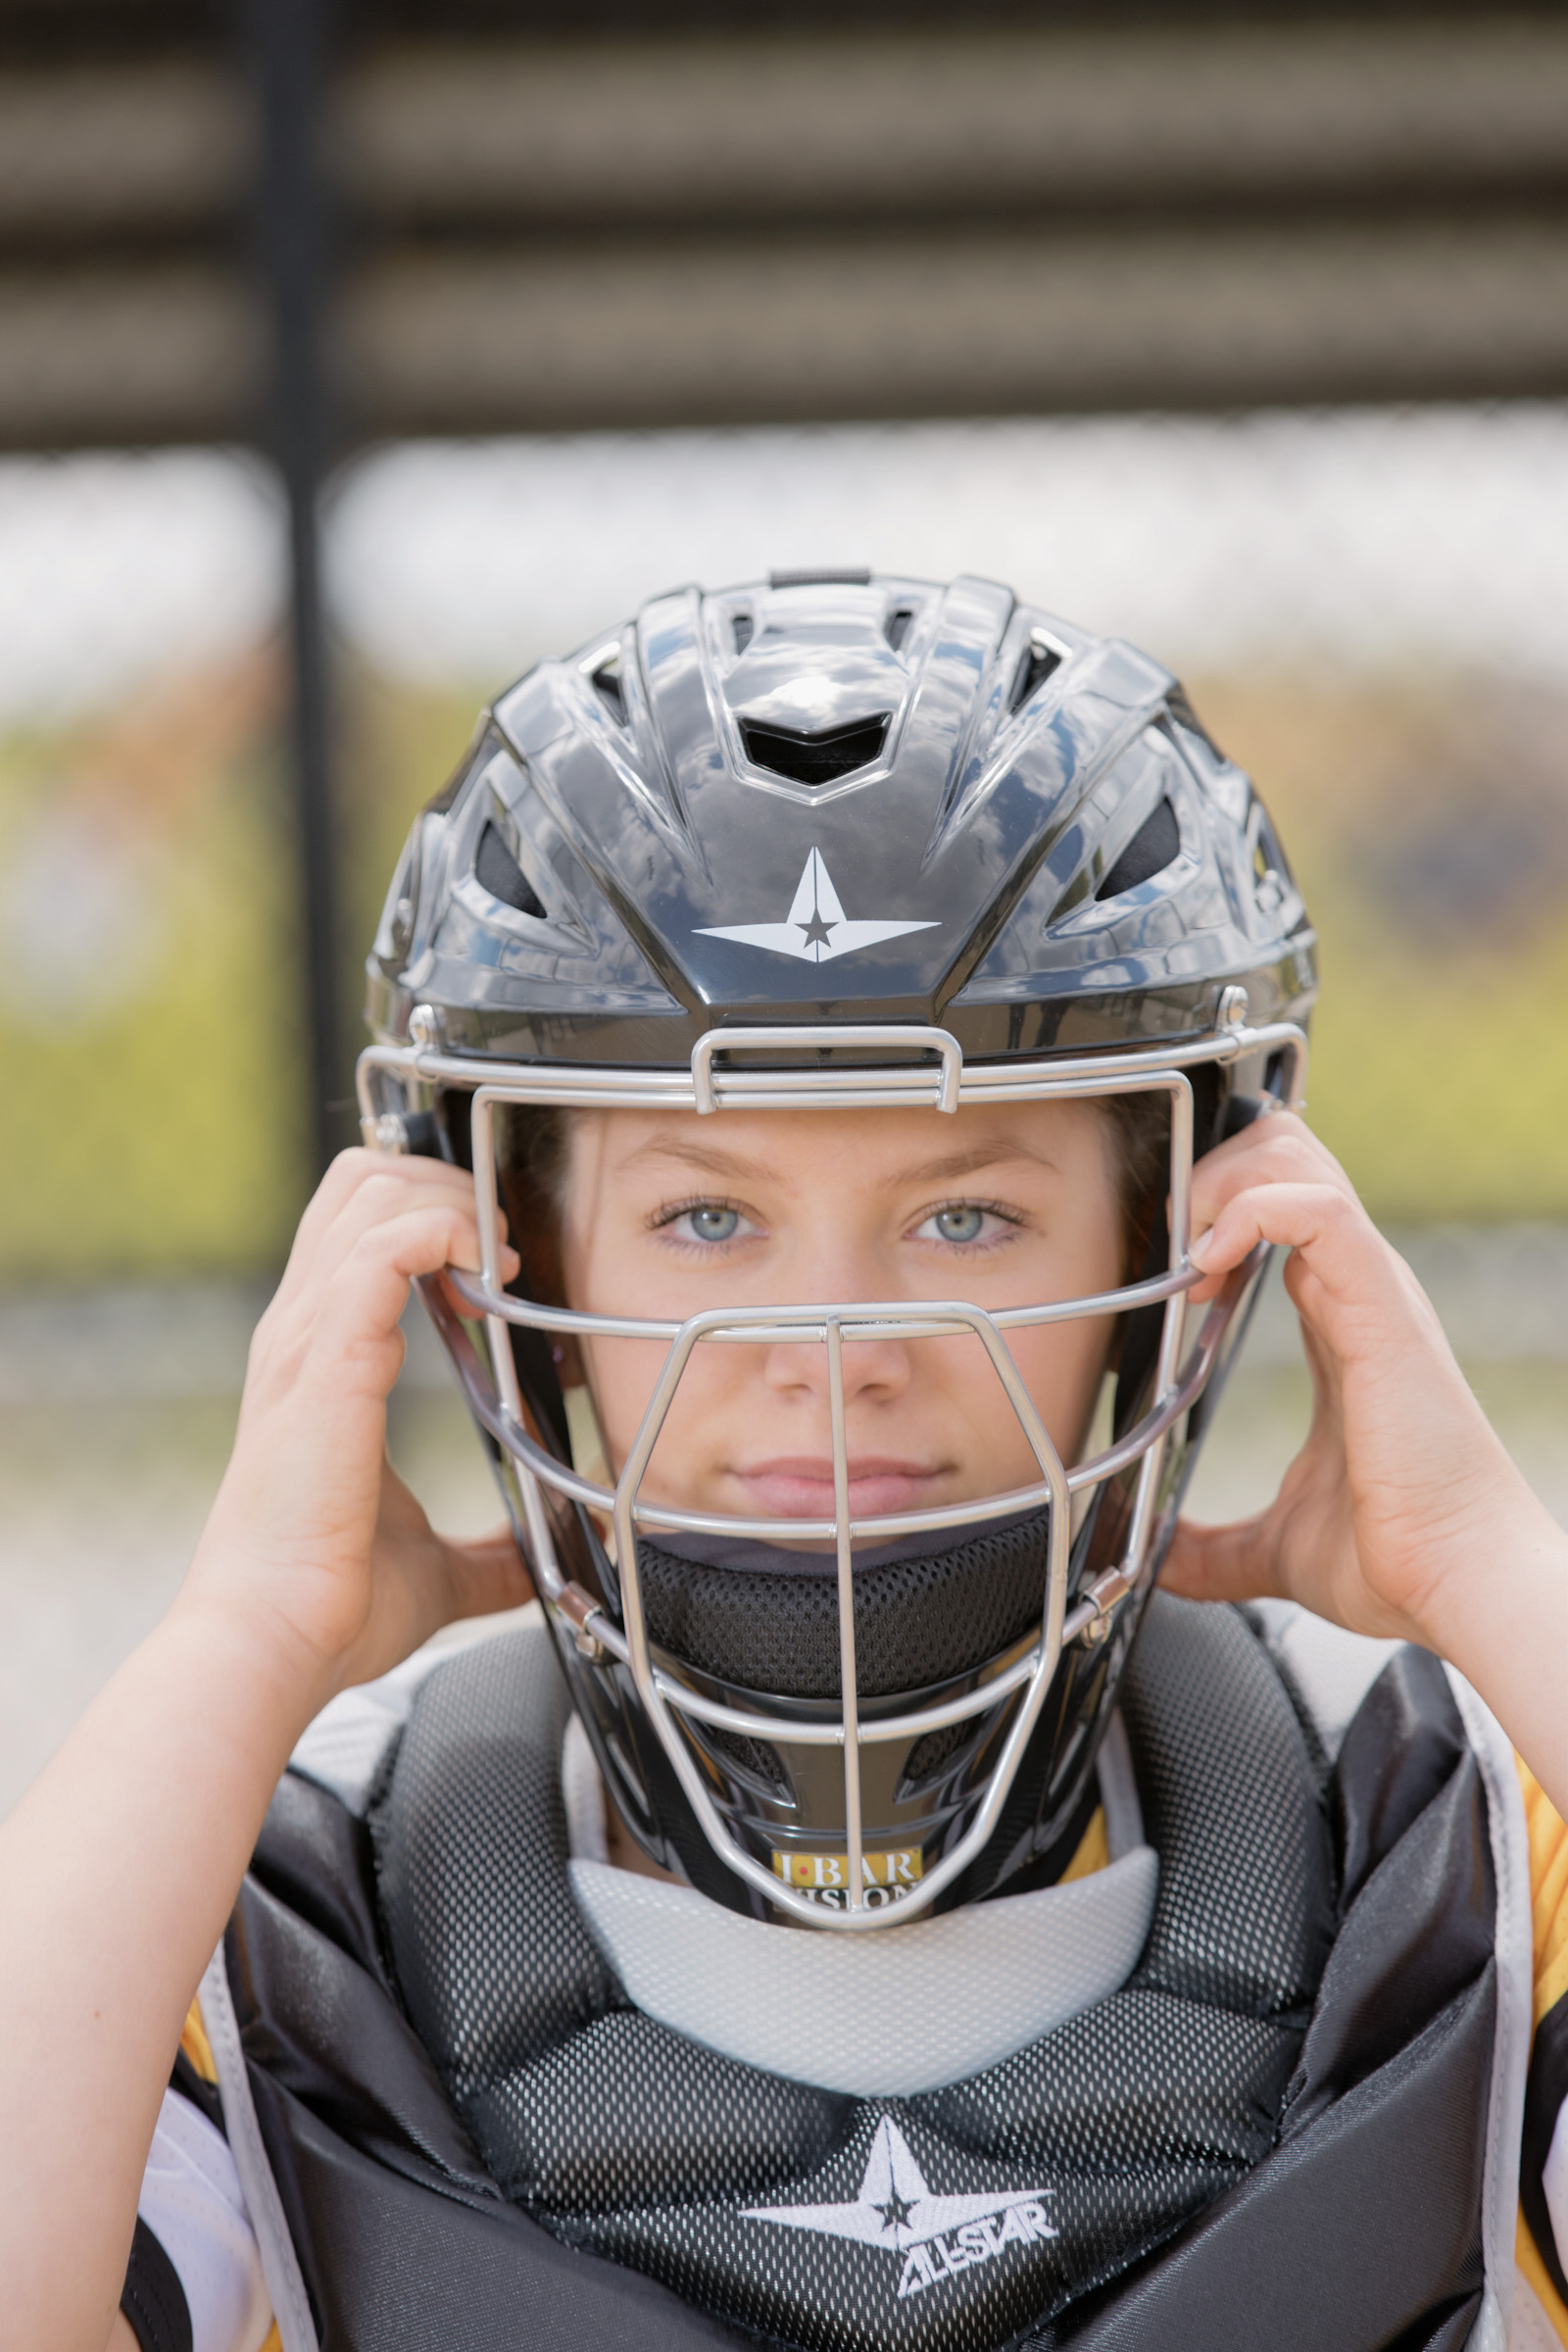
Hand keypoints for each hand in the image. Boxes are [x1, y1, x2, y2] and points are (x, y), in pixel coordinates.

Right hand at [177, 1149, 533, 1715]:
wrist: (274, 1642)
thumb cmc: (330, 1607)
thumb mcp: (432, 1569)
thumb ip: (484, 1557)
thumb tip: (537, 1568)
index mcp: (318, 1358)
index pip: (357, 1221)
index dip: (432, 1211)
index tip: (496, 1267)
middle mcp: (303, 1330)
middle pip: (363, 1179)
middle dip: (447, 1183)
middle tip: (504, 1248)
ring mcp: (308, 1339)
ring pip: (372, 1191)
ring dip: (452, 1201)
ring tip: (500, 1258)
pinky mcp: (327, 1360)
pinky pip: (384, 1246)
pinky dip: (442, 1231)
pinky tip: (483, 1272)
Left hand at [1162, 1111, 1553, 1652]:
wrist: (1460, 1586)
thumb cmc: (1399, 1559)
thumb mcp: (1276, 1545)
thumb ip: (1212, 1546)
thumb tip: (1157, 1559)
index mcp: (1336, 1322)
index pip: (1275, 1207)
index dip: (1209, 1208)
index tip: (1162, 1274)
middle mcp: (1355, 1290)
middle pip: (1284, 1154)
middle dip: (1207, 1173)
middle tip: (1166, 1253)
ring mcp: (1371, 1291)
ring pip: (1295, 1158)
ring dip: (1219, 1184)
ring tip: (1185, 1256)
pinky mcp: (1379, 1306)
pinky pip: (1314, 1208)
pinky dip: (1248, 1212)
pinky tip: (1208, 1266)